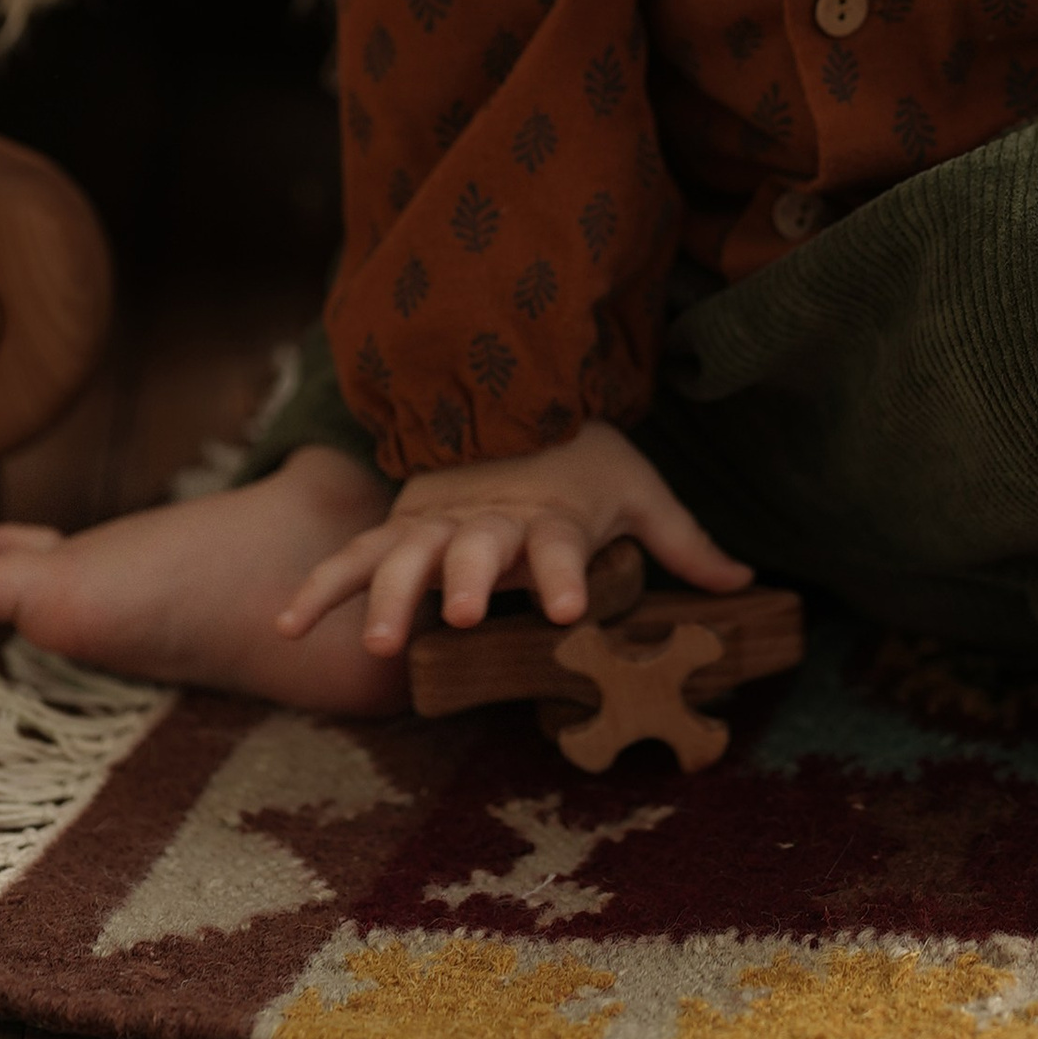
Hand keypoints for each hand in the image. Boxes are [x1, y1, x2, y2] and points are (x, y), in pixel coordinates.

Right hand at [275, 418, 750, 657]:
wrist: (511, 396)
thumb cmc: (581, 460)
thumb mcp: (638, 491)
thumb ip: (683, 543)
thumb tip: (746, 583)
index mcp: (553, 517)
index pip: (564, 546)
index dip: (566, 574)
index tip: (568, 607)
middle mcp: (489, 523)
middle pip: (474, 551)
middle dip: (464, 581)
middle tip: (458, 614)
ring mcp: (436, 524)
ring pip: (406, 557)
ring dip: (390, 596)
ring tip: (379, 642)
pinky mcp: (398, 529)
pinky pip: (354, 560)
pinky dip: (321, 589)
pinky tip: (290, 627)